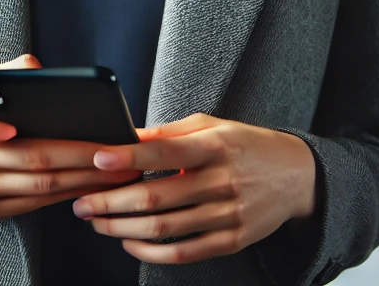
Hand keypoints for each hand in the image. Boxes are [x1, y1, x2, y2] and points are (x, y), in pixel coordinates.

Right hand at [0, 54, 140, 220]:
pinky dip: (64, 195)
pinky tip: (91, 185)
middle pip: (31, 159)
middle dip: (82, 158)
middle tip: (119, 152)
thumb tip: (38, 68)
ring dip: (83, 181)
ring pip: (38, 187)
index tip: (12, 128)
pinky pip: (32, 204)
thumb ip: (5, 72)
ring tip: (119, 171)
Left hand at [70, 113, 315, 263]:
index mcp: (215, 146)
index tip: (98, 159)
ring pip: (165, 229)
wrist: (295, 175)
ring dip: (122, 228)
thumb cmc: (244, 144)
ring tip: (97, 221)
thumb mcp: (210, 126)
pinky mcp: (232, 241)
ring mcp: (228, 214)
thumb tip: (126, 137)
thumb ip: (168, 134)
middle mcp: (222, 181)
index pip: (165, 153)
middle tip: (83, 202)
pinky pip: (184, 253)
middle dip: (112, 203)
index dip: (129, 157)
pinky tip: (129, 241)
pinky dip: (150, 251)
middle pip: (157, 199)